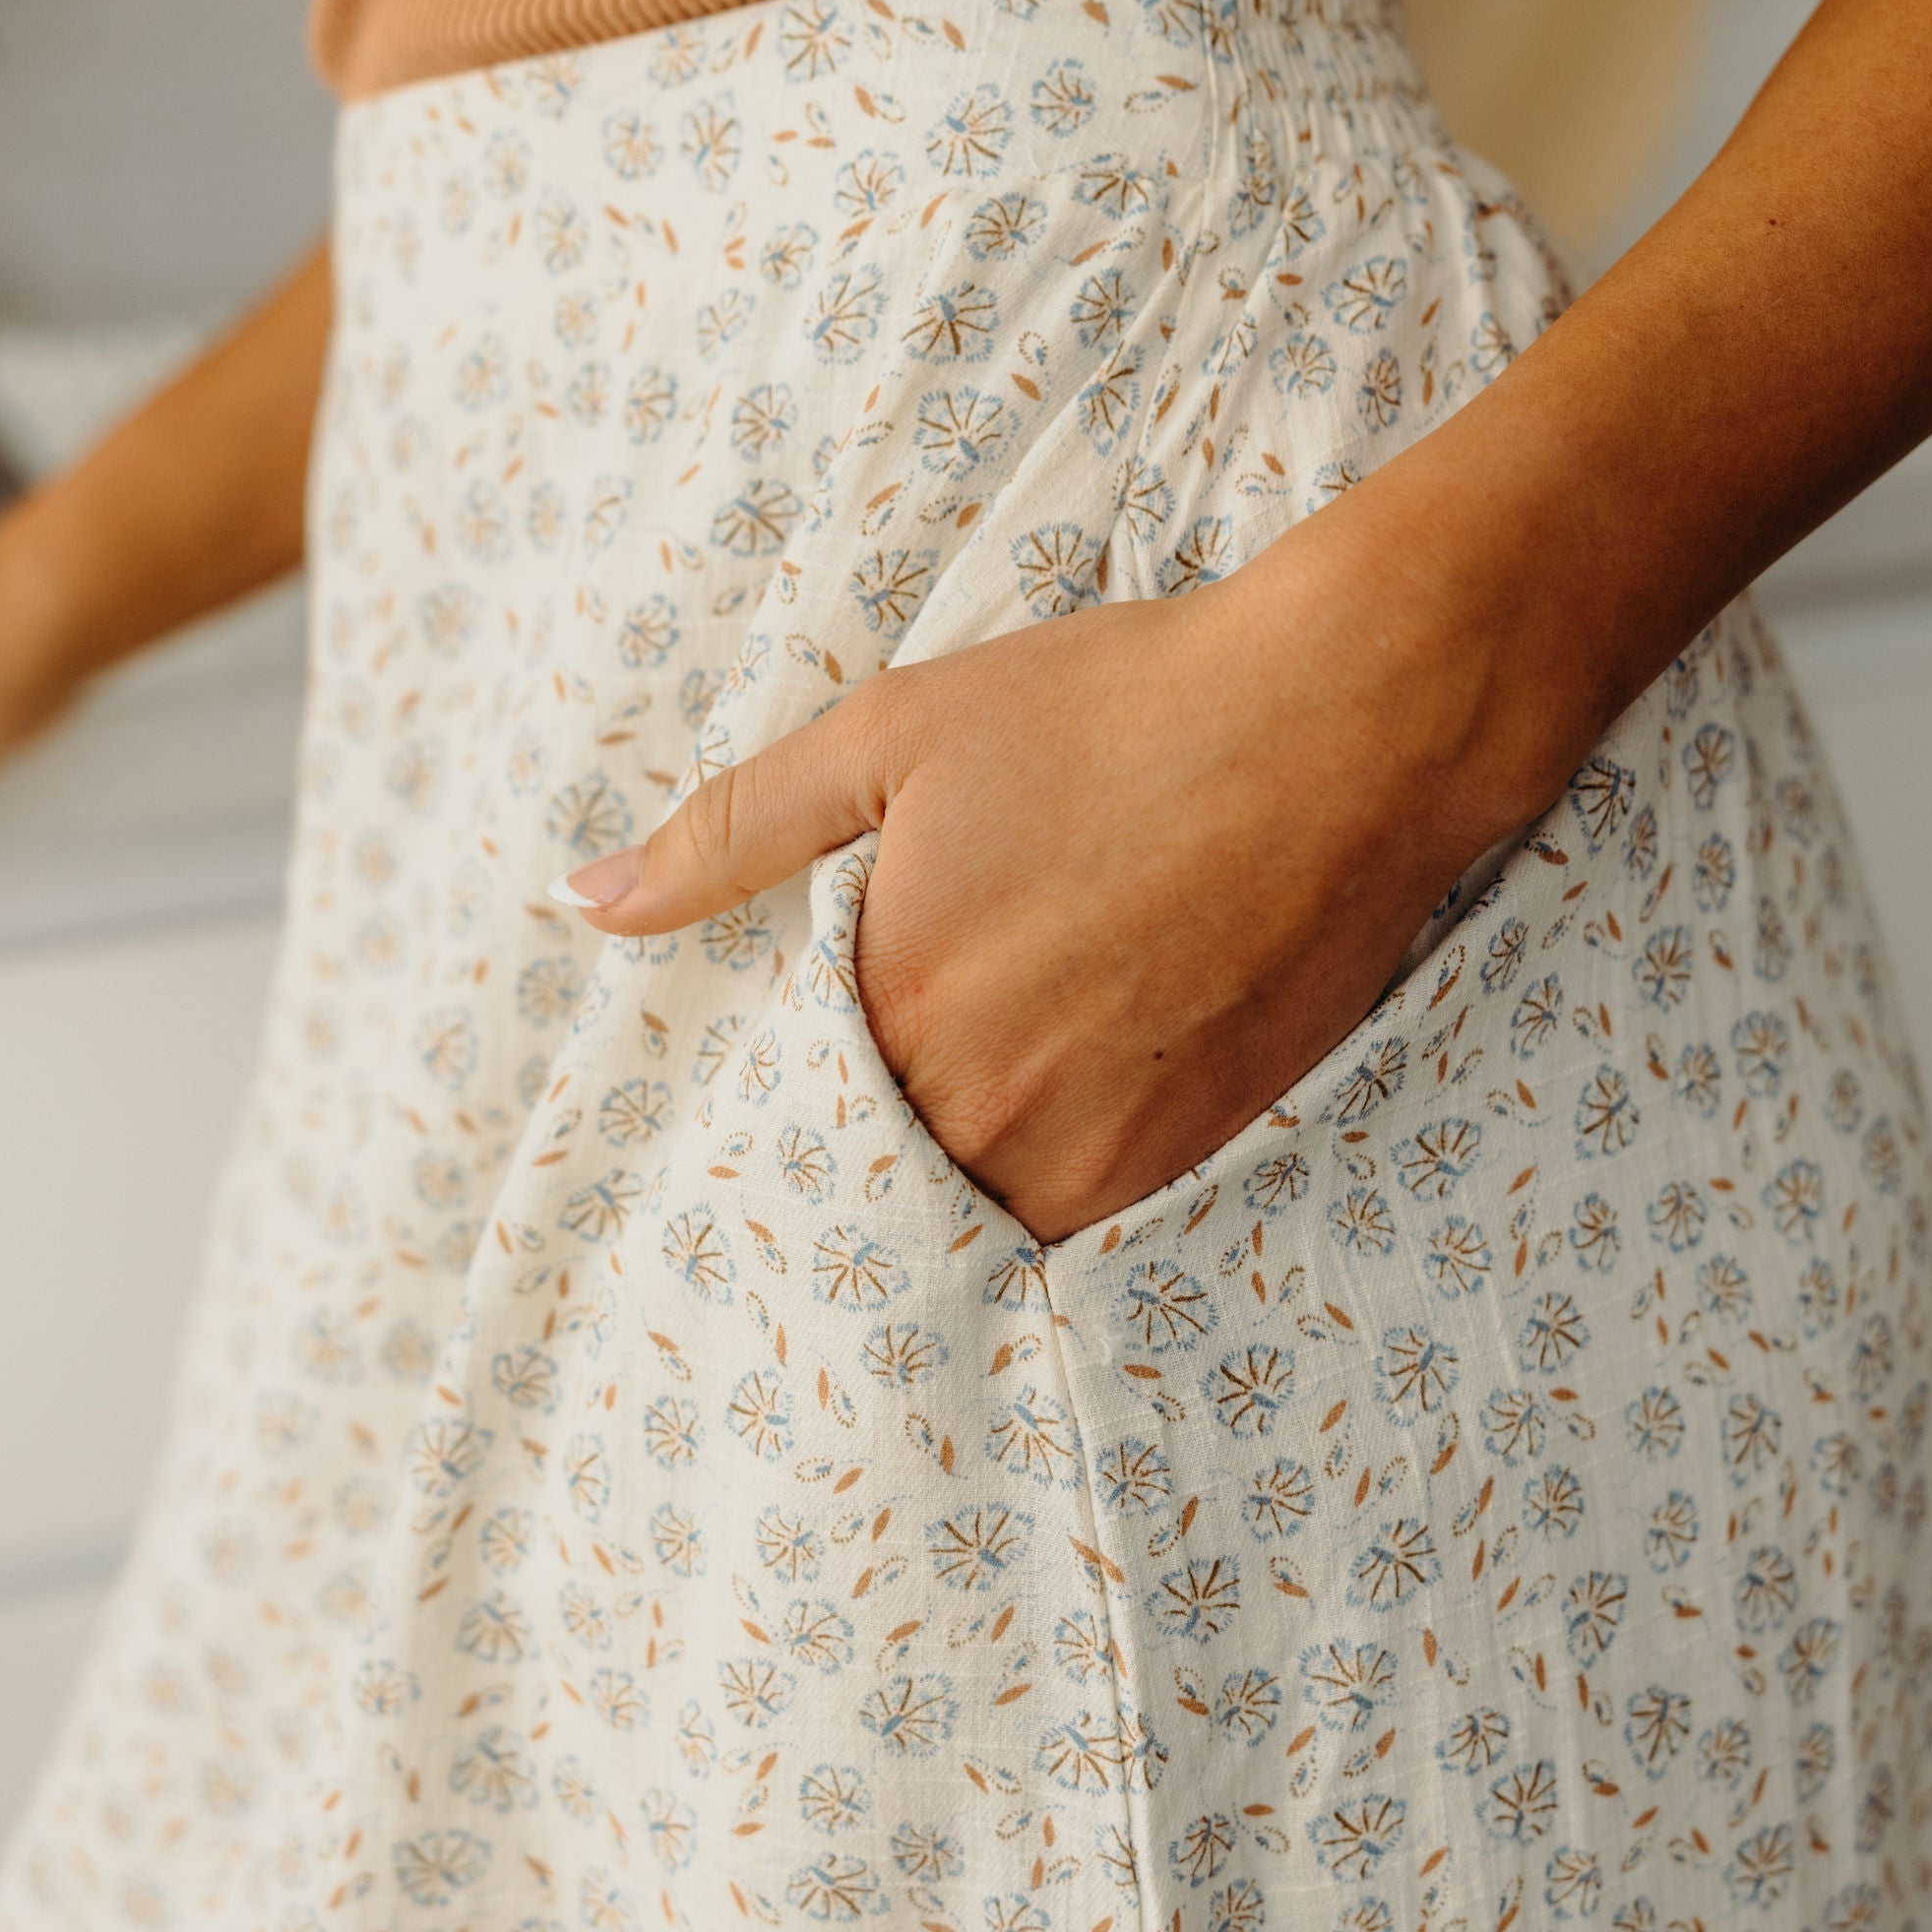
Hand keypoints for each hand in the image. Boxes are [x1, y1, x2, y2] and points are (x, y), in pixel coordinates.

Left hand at [555, 491, 1560, 1242]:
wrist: (1347, 721)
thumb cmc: (1117, 709)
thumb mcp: (893, 735)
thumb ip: (732, 832)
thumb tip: (584, 900)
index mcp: (897, 1011)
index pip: (786, 1130)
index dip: (775, 1122)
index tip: (763, 1120)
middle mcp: (990, 1109)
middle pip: (881, 1191)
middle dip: (860, 1163)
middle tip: (868, 1123)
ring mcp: (1101, 1149)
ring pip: (980, 1221)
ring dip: (953, 1187)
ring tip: (965, 1114)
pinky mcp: (1194, 1156)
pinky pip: (1083, 1223)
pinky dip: (1050, 1188)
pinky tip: (1054, 1116)